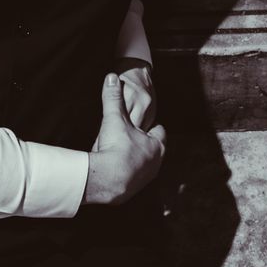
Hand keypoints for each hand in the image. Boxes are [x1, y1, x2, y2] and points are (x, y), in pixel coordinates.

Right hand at [83, 67, 165, 205]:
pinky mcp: (134, 189)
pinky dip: (126, 172)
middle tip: (130, 137)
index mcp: (157, 145)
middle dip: (142, 143)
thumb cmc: (115, 148)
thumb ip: (113, 97)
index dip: (150, 125)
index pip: (159, 131)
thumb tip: (111, 77)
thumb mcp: (114, 119)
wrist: (106, 181)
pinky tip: (114, 168)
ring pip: (144, 164)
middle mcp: (156, 163)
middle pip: (153, 148)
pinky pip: (133, 177)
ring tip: (120, 154)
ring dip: (134, 159)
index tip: (140, 124)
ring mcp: (146, 178)